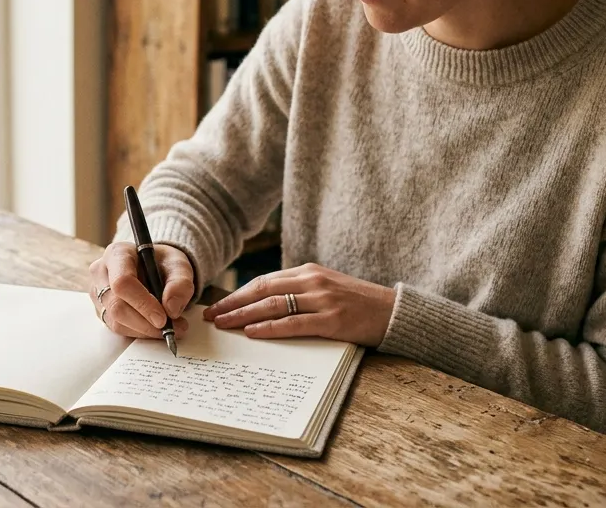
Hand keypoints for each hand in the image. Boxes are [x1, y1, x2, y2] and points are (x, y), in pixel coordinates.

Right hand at [88, 242, 192, 338]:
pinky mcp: (101, 310)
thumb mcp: (179, 266)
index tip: (163, 318)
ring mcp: (98, 293)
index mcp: (117, 254)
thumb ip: (180, 284)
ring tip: (170, 328)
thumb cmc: (163, 263)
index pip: (122, 282)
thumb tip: (171, 309)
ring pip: (116, 322)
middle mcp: (101, 272)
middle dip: (146, 323)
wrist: (155, 268)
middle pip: (116, 306)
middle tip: (171, 328)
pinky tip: (155, 327)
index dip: (142, 303)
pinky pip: (118, 329)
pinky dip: (140, 332)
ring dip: (145, 330)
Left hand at [202, 263, 396, 345]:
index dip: (239, 294)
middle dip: (233, 303)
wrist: (394, 311)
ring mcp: (323, 300)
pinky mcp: (332, 320)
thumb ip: (300, 291)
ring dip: (244, 315)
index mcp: (309, 272)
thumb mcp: (327, 288)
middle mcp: (312, 281)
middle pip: (262, 290)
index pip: (265, 281)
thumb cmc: (358, 303)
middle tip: (211, 315)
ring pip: (273, 305)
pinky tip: (252, 333)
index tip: (219, 304)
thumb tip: (265, 305)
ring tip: (223, 324)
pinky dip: (270, 328)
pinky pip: (294, 323)